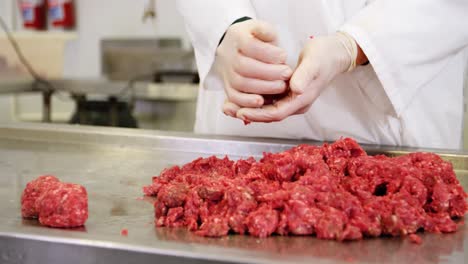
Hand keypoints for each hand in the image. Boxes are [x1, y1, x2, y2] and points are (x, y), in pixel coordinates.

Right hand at [214, 20, 292, 116]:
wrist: (232, 49)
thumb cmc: (253, 39)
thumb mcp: (259, 28)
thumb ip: (265, 30)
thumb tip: (271, 36)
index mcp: (237, 38)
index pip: (250, 46)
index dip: (267, 53)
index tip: (284, 56)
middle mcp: (229, 57)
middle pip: (245, 66)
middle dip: (268, 72)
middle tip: (287, 74)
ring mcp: (227, 73)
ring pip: (241, 83)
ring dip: (262, 87)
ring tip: (282, 87)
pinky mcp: (228, 87)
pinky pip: (234, 97)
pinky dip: (246, 101)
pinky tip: (261, 102)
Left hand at [236, 33, 356, 121]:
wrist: (332, 53)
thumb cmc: (324, 56)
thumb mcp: (315, 63)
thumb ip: (305, 76)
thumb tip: (296, 89)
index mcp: (301, 101)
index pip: (277, 114)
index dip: (258, 115)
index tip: (242, 112)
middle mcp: (293, 104)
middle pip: (267, 115)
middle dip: (247, 113)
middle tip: (227, 109)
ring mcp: (288, 99)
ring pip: (264, 109)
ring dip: (246, 108)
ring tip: (226, 105)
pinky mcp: (283, 92)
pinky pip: (264, 100)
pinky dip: (250, 100)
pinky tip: (236, 97)